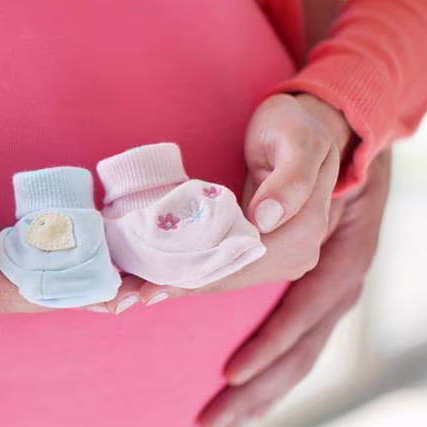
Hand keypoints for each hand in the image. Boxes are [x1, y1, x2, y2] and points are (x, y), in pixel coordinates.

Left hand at [109, 93, 353, 308]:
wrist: (304, 128)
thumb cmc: (295, 128)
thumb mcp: (297, 140)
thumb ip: (289, 179)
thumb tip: (266, 219)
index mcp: (302, 233)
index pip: (239, 265)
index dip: (194, 277)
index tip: (151, 287)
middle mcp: (294, 256)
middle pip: (224, 279)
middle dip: (173, 287)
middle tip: (121, 298)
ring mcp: (276, 258)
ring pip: (217, 279)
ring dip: (171, 287)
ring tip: (124, 296)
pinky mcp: (257, 253)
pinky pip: (217, 267)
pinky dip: (182, 275)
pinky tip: (146, 282)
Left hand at [198, 150, 391, 426]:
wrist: (333, 122)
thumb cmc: (306, 130)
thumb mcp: (298, 138)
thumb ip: (288, 176)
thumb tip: (264, 217)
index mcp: (343, 250)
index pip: (302, 307)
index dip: (268, 341)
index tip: (231, 370)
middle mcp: (342, 278)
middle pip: (302, 348)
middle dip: (257, 390)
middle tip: (210, 424)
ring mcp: (329, 289)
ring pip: (298, 354)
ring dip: (259, 393)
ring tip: (217, 426)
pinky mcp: (311, 291)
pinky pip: (292, 342)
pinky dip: (267, 373)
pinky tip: (241, 399)